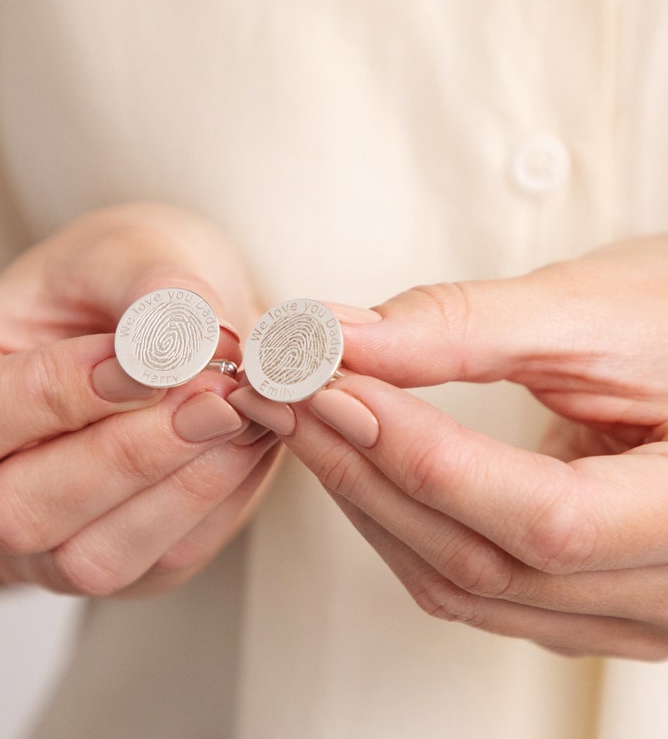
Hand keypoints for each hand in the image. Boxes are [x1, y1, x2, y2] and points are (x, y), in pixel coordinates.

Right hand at [0, 205, 278, 595]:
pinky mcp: (103, 562)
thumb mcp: (129, 253)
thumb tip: (189, 346)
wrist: (161, 326)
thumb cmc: (119, 279)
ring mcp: (25, 542)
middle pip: (15, 510)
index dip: (55, 394)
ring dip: (181, 488)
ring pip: (88, 560)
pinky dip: (213, 504)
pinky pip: (156, 563)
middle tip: (220, 395)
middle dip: (131, 453)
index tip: (150, 358)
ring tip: (243, 415)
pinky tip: (247, 443)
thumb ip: (154, 294)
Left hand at [269, 234, 667, 657]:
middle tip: (290, 396)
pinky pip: (474, 585)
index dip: (415, 450)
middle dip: (365, 472)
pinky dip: (403, 523)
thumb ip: (462, 326)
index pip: (538, 515)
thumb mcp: (595, 309)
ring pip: (466, 587)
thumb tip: (342, 337)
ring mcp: (628, 608)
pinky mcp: (585, 594)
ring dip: (370, 502)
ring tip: (309, 423)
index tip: (328, 385)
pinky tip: (359, 466)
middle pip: (484, 563)